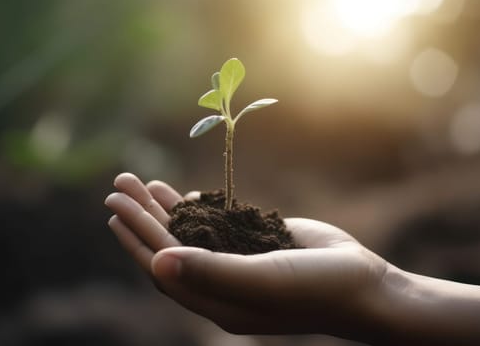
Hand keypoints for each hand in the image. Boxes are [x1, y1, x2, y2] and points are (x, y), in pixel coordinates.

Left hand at [105, 173, 387, 338]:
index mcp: (216, 300)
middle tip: (119, 182)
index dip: (136, 238)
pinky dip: (197, 207)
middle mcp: (220, 283)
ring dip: (163, 206)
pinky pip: (215, 225)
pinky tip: (179, 192)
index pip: (162, 267)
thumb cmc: (317, 289)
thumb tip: (157, 262)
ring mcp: (236, 263)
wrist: (364, 284)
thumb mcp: (264, 280)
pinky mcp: (253, 245)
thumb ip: (211, 271)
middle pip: (169, 246)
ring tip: (139, 179)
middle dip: (142, 214)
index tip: (115, 209)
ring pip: (189, 233)